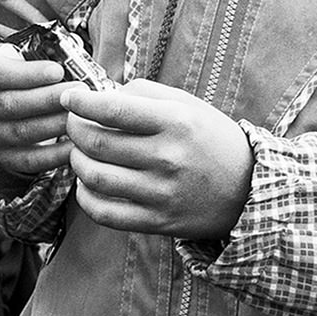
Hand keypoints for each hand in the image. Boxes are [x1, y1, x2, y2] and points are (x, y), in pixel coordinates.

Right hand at [0, 43, 72, 178]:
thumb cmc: (20, 66)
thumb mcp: (21, 50)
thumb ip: (42, 48)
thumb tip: (77, 50)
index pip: (0, 74)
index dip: (29, 74)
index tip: (58, 70)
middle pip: (12, 105)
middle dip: (49, 99)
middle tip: (79, 91)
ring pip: (21, 132)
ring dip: (54, 124)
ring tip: (81, 115)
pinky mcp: (5, 156)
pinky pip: (29, 160)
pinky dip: (54, 154)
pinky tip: (75, 143)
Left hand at [62, 79, 255, 241]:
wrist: (248, 189)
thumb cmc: (213, 140)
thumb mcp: (189, 105)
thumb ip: (145, 94)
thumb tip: (101, 94)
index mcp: (176, 122)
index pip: (113, 109)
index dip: (81, 102)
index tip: (69, 96)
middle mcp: (168, 158)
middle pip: (97, 142)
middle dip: (74, 129)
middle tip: (73, 123)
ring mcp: (161, 193)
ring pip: (95, 177)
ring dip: (77, 161)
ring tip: (81, 153)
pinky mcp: (156, 221)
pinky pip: (104, 212)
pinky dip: (85, 196)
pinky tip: (88, 183)